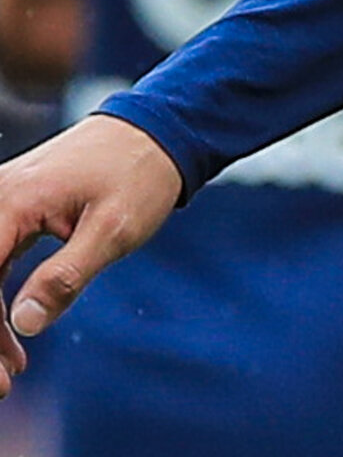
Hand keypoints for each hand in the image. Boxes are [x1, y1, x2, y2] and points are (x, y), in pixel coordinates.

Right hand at [0, 115, 181, 391]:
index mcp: (12, 201)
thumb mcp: (113, 229)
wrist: (158, 129)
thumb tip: (23, 324)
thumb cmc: (140, 174)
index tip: (2, 379)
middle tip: (7, 382)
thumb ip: (66, 276)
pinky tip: (14, 334)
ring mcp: (1, 201)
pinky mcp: (11, 210)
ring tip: (12, 369)